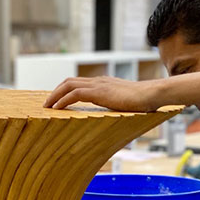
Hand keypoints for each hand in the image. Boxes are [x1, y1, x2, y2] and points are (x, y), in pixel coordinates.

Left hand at [44, 76, 165, 110]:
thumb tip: (115, 119)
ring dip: (55, 95)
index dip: (65, 91)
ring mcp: (99, 85)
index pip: (79, 83)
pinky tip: (57, 108)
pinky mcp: (99, 92)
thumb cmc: (144, 102)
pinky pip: (75, 94)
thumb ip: (117, 107)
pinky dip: (63, 100)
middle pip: (69, 81)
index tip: (57, 101)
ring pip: (68, 85)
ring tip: (47, 106)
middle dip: (55, 92)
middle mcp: (99, 81)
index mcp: (104, 83)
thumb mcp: (126, 104)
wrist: (152, 94)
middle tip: (47, 104)